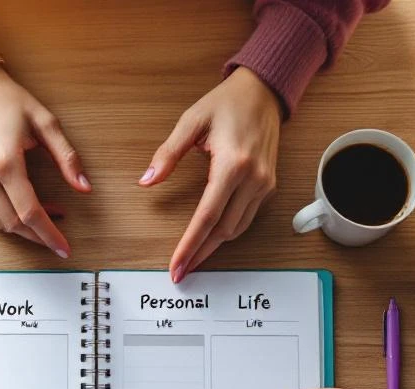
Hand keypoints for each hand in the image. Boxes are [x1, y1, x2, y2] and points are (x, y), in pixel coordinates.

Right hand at [0, 67, 90, 256]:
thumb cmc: (11, 102)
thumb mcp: (46, 123)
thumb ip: (68, 158)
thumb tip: (84, 188)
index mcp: (6, 162)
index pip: (30, 212)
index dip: (49, 235)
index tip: (64, 249)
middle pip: (14, 224)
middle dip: (39, 235)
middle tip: (59, 235)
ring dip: (24, 228)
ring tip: (45, 215)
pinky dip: (5, 220)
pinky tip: (21, 210)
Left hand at [140, 67, 280, 282]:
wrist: (264, 91)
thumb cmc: (227, 103)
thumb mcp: (191, 121)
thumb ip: (167, 154)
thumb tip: (146, 181)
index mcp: (233, 163)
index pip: (207, 216)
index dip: (190, 245)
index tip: (176, 264)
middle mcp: (254, 178)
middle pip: (224, 230)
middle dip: (200, 253)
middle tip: (179, 271)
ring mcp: (265, 184)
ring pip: (237, 229)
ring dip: (214, 247)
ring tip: (191, 259)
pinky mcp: (268, 186)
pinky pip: (246, 218)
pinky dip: (227, 232)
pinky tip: (210, 238)